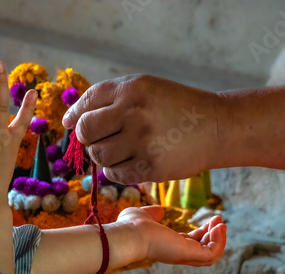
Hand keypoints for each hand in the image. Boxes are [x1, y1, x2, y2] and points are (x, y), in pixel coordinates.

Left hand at [62, 75, 220, 183]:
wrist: (215, 127)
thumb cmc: (177, 107)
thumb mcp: (146, 89)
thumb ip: (110, 98)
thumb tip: (69, 121)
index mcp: (131, 89)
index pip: (87, 102)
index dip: (75, 116)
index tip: (71, 124)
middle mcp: (134, 113)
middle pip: (86, 131)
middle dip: (87, 138)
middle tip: (100, 139)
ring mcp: (142, 141)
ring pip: (99, 155)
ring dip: (103, 155)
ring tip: (121, 150)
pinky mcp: (150, 167)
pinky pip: (115, 175)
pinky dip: (117, 171)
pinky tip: (131, 162)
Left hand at [118, 206, 226, 265]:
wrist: (128, 235)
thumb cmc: (131, 227)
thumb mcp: (144, 215)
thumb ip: (153, 214)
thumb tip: (160, 210)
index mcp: (168, 246)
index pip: (191, 243)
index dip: (203, 233)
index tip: (211, 220)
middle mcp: (178, 254)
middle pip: (203, 249)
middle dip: (214, 235)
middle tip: (220, 220)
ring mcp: (184, 255)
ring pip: (210, 255)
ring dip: (219, 239)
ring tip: (222, 223)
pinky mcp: (189, 253)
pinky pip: (211, 253)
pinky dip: (218, 242)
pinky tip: (218, 227)